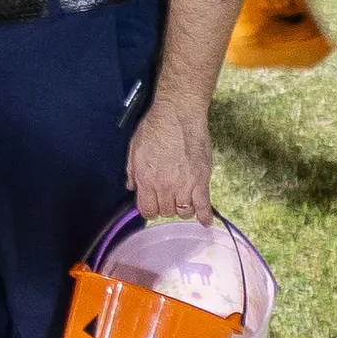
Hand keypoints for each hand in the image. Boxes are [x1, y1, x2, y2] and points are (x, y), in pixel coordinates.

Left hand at [126, 95, 214, 223]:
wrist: (178, 115)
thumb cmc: (154, 128)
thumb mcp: (134, 149)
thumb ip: (132, 171)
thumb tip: (131, 187)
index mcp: (146, 179)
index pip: (147, 210)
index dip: (149, 208)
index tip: (152, 203)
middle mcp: (164, 186)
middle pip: (165, 212)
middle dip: (165, 207)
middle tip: (168, 197)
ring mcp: (184, 185)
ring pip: (183, 212)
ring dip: (182, 209)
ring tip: (182, 200)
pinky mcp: (202, 180)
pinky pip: (204, 205)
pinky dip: (205, 216)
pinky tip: (205, 222)